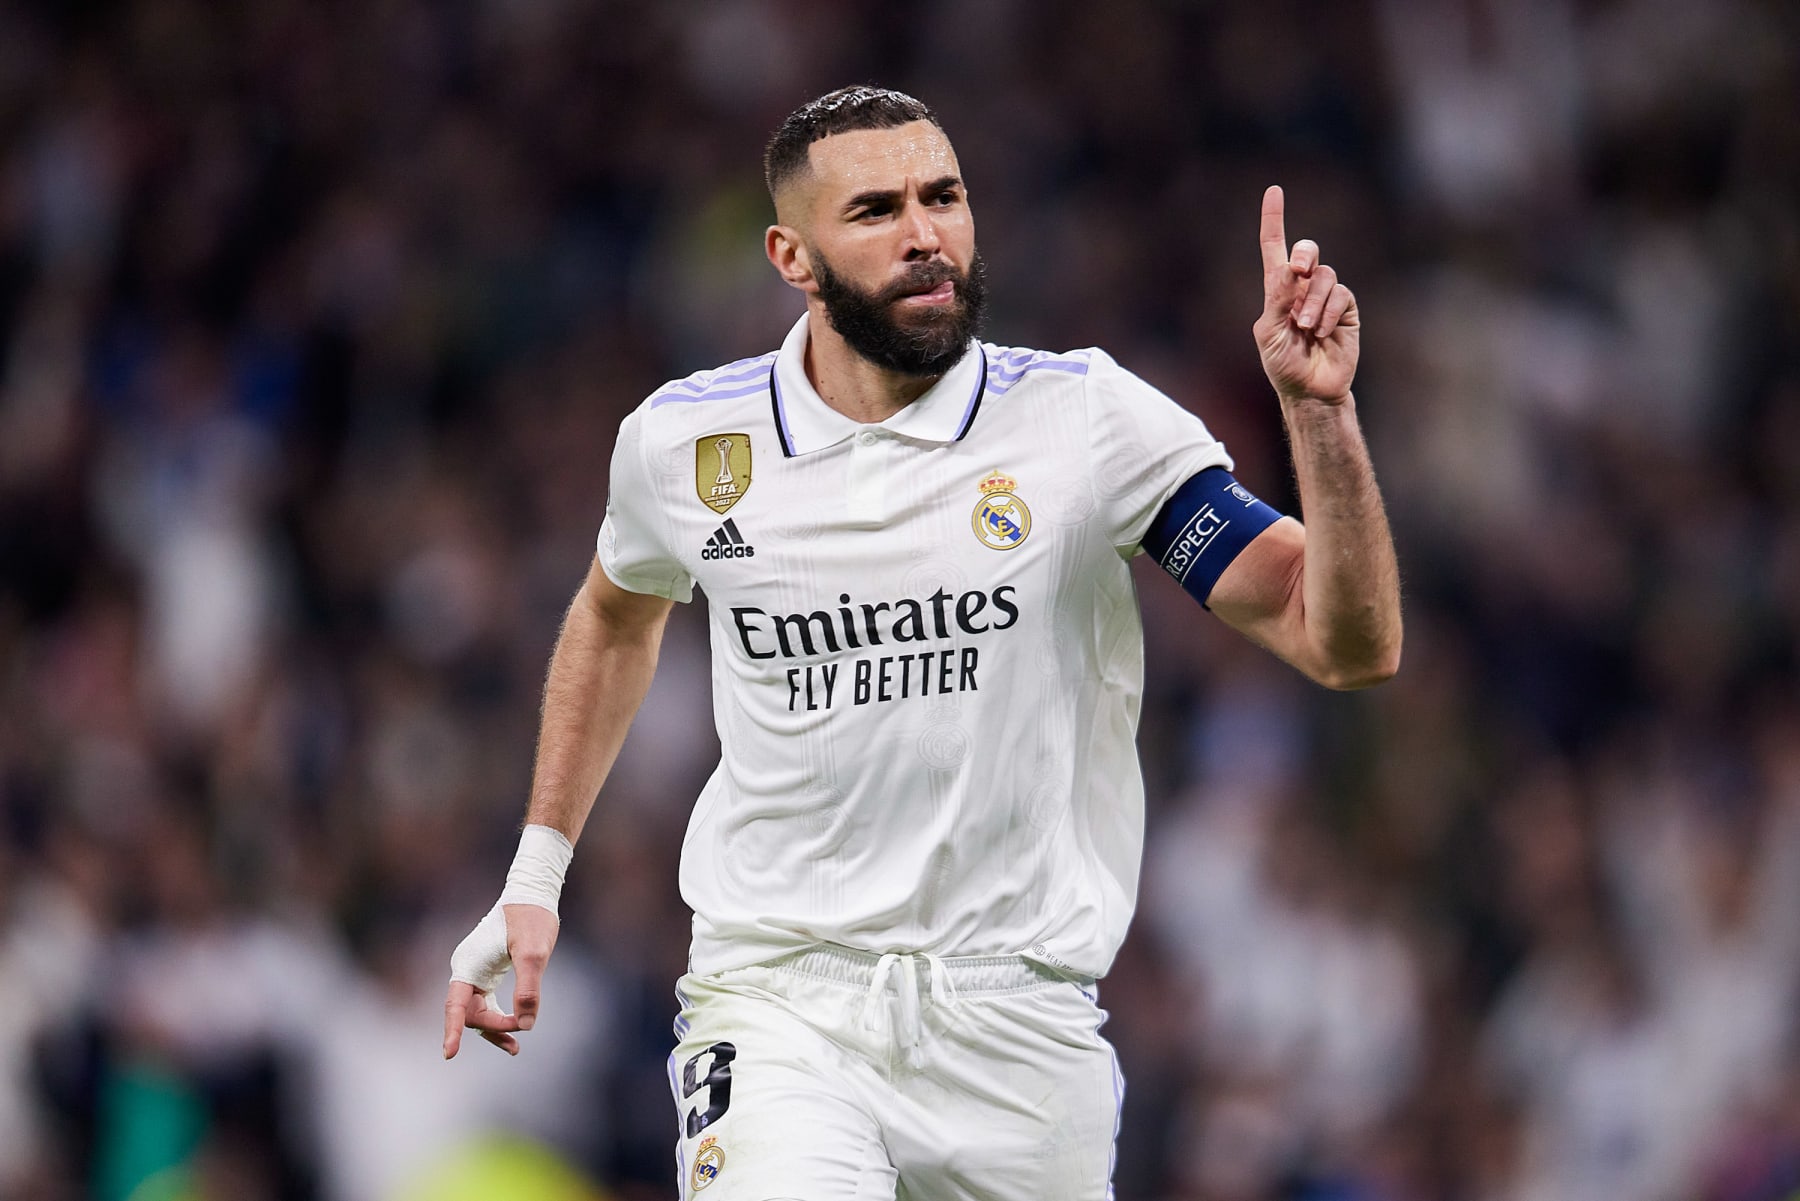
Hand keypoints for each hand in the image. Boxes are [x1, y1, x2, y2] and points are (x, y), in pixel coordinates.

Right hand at [443, 902, 559, 1057]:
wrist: (532, 896)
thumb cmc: (531, 919)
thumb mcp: (534, 953)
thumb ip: (528, 989)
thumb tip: (526, 1024)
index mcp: (469, 964)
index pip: (455, 1006)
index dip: (452, 1031)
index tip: (450, 1054)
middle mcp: (466, 970)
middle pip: (470, 1013)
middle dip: (493, 1027)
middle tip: (521, 1030)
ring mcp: (474, 972)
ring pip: (478, 1011)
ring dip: (494, 1030)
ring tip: (514, 1049)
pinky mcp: (486, 973)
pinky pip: (487, 1003)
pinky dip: (499, 1018)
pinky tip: (516, 1028)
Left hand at [1254, 186, 1358, 403]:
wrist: (1311, 390)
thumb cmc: (1283, 365)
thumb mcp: (1270, 334)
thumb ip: (1278, 300)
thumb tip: (1290, 269)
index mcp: (1277, 291)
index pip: (1274, 248)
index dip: (1274, 220)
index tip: (1274, 191)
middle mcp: (1302, 288)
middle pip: (1307, 252)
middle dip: (1304, 255)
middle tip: (1297, 271)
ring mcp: (1326, 298)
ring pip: (1324, 276)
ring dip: (1313, 302)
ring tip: (1307, 330)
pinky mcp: (1347, 309)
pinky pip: (1341, 295)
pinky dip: (1329, 313)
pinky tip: (1323, 333)